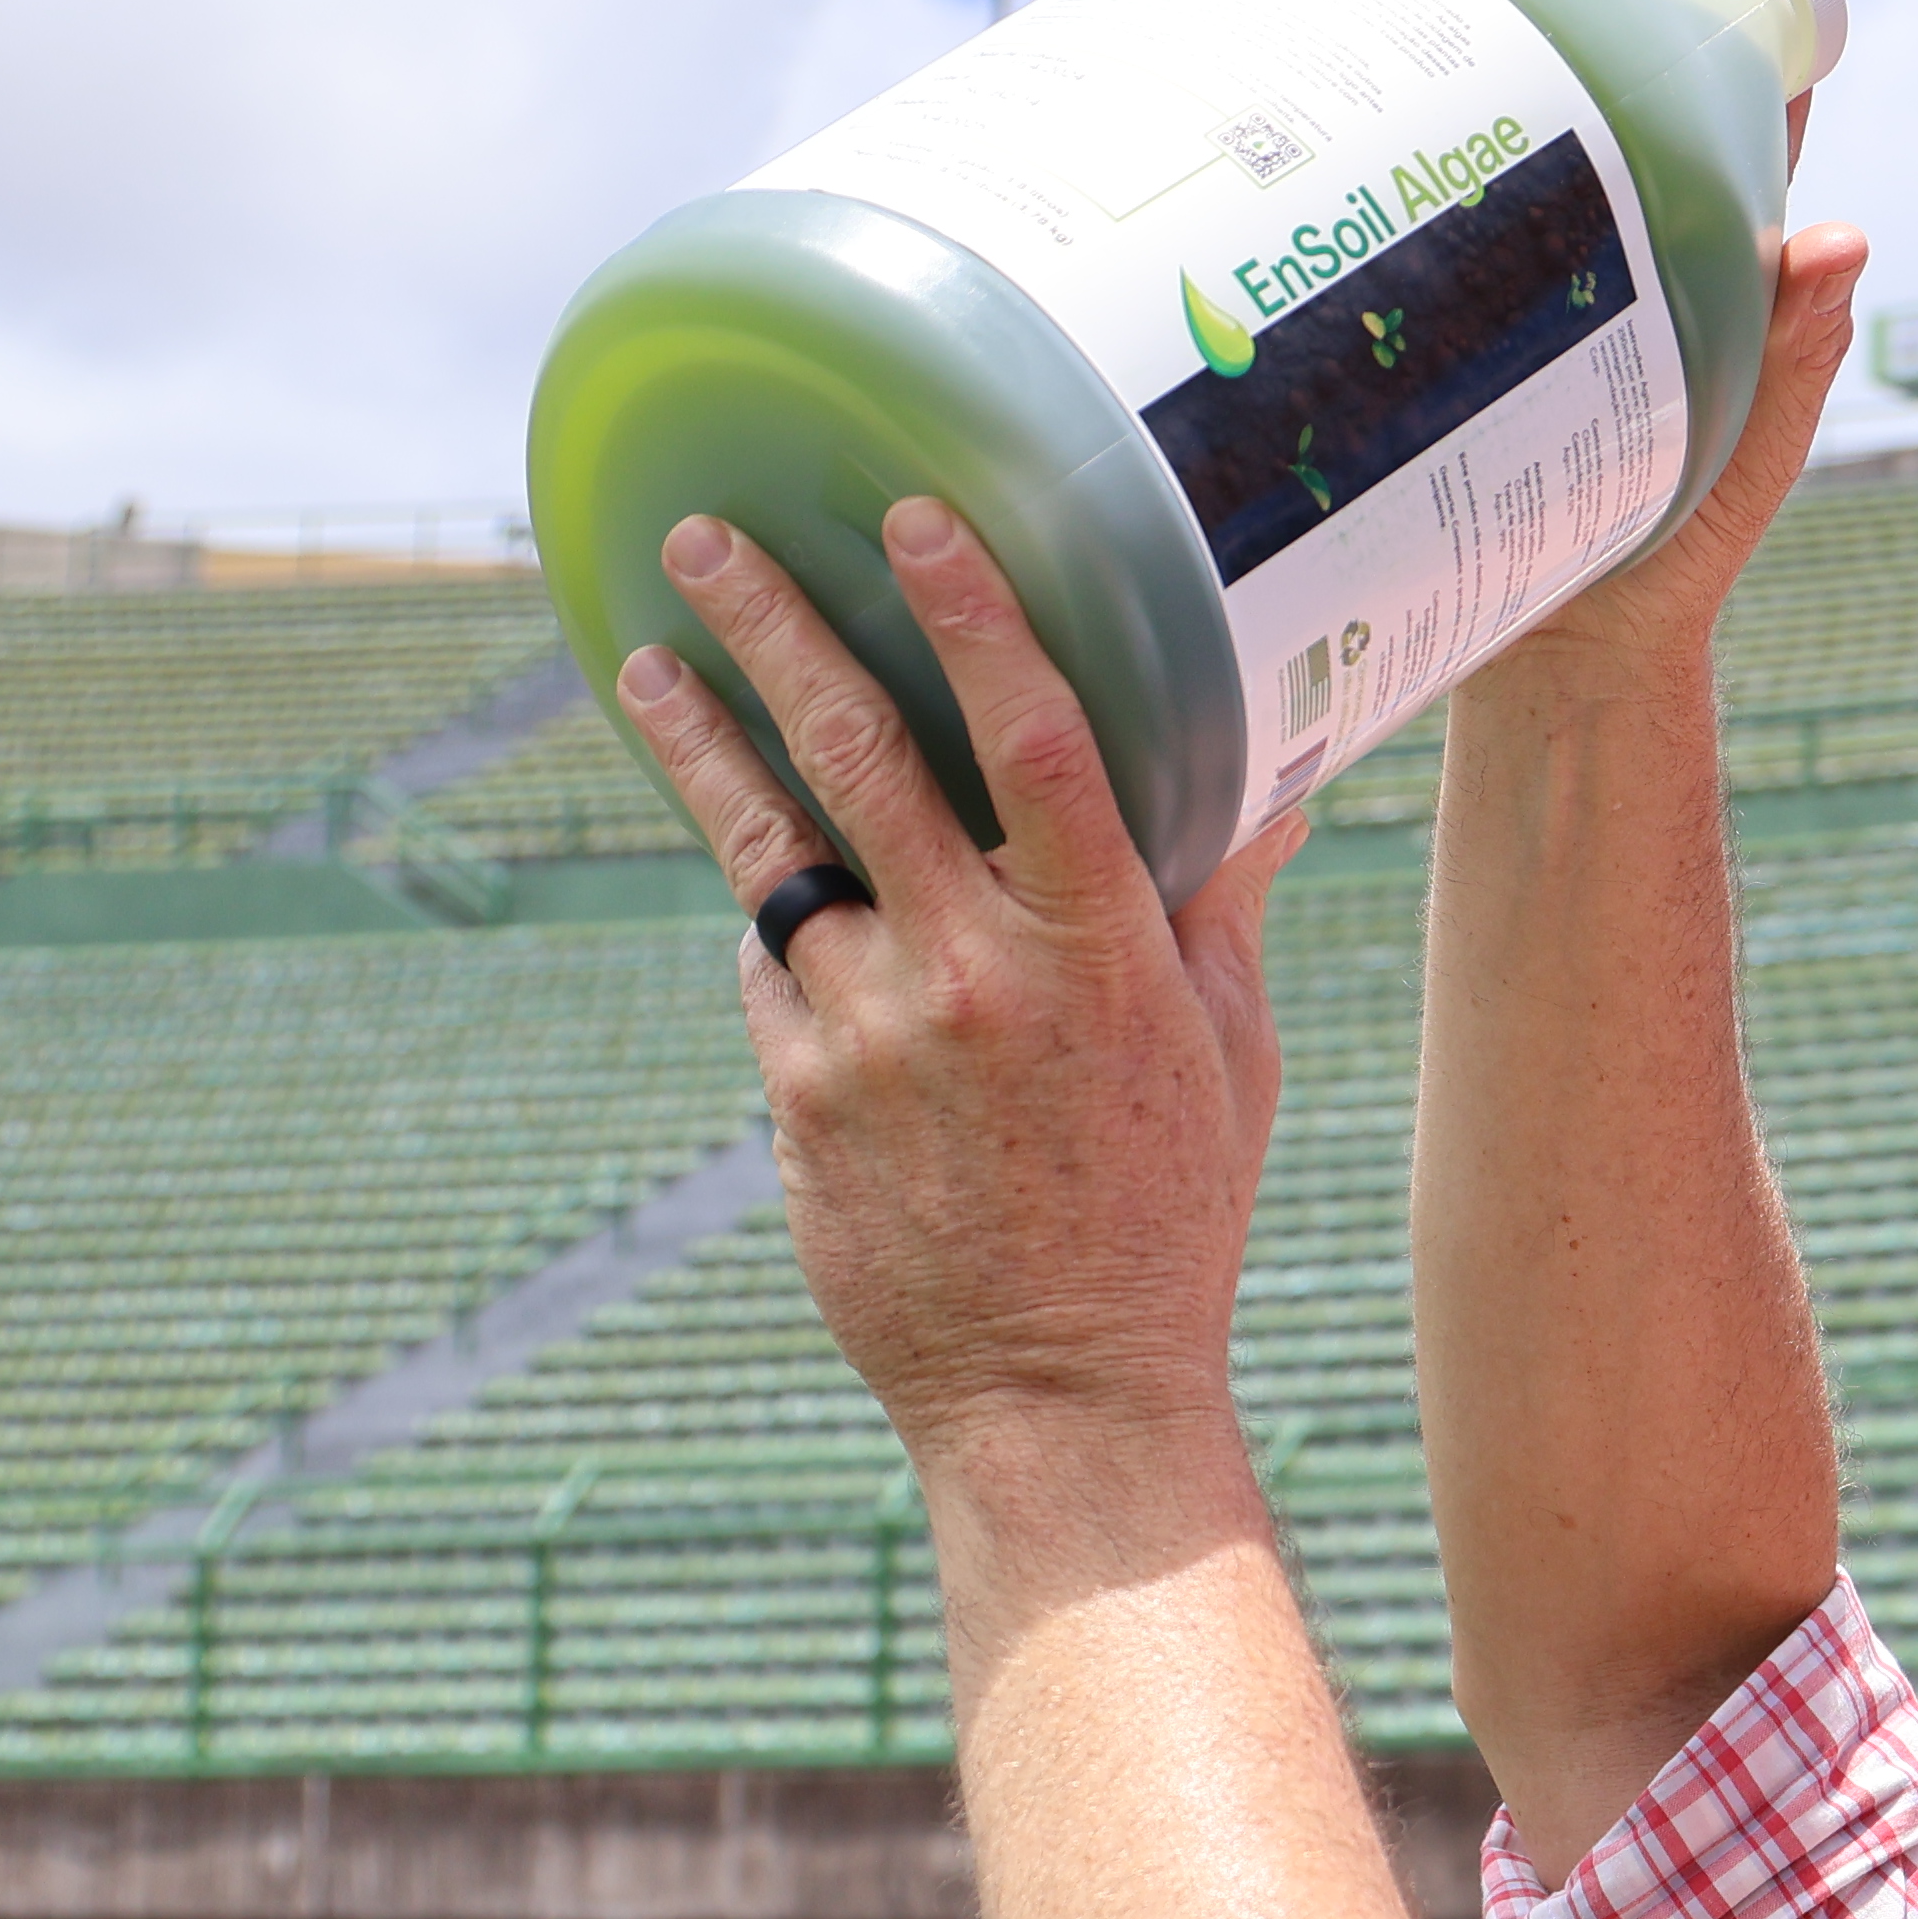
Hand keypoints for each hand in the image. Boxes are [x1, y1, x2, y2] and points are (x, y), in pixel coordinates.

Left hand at [618, 502, 1302, 1474]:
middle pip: (858, 754)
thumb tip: (1268, 784)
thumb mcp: (1223, 1056)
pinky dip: (768, 915)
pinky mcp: (799, 1100)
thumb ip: (1214, 906)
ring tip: (649, 666)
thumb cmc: (1165, 1221)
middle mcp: (978, 972)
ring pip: (770, 851)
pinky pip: (768, 969)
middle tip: (706, 541)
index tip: (910, 517)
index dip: (972, 613)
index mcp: (1103, 948)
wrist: (1062, 1401)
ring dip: (702, 745)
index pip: (1036, 737)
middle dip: (773, 629)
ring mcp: (872, 1035)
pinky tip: (759, 877)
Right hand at [1475, 0, 1864, 701]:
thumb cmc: (1674, 566)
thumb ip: (1793, 359)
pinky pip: (1449, 209)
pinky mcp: (1466, 314)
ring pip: (1538, 130)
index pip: (1761, 103)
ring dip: (1511, 44)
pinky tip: (1372, 100)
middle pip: (1637, 82)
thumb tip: (1848, 241)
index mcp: (1724, 262)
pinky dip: (1425, 146)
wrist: (1560, 656)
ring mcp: (1545, 271)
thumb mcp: (1743, 463)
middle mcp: (1636, 243)